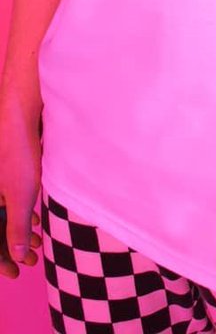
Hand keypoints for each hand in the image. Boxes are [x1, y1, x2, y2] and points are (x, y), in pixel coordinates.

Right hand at [0, 87, 42, 279]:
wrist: (18, 115)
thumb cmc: (17, 153)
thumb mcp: (20, 195)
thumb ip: (17, 227)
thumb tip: (18, 255)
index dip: (1, 261)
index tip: (17, 273)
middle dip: (12, 248)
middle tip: (31, 262)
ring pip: (1, 215)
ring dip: (18, 232)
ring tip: (39, 244)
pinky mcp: (2, 173)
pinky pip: (5, 200)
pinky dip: (19, 213)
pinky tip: (38, 220)